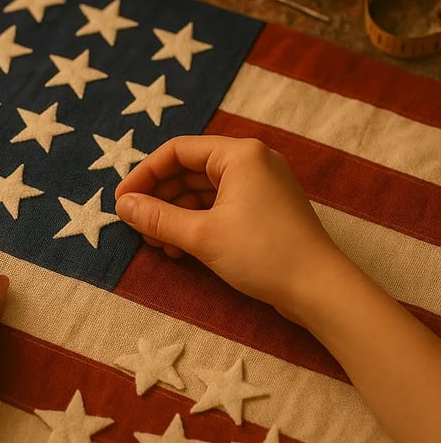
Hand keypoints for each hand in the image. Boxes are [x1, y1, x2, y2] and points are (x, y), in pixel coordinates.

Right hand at [114, 136, 344, 319]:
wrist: (320, 290)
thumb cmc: (262, 253)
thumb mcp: (201, 235)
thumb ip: (157, 217)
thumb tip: (123, 206)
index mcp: (238, 153)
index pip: (177, 151)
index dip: (144, 174)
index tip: (122, 202)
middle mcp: (250, 161)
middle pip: (188, 170)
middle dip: (160, 199)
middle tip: (138, 227)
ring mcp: (259, 185)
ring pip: (202, 192)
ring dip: (175, 215)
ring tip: (157, 244)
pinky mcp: (263, 209)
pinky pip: (219, 206)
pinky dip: (196, 223)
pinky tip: (180, 249)